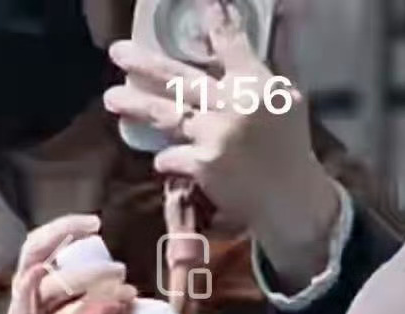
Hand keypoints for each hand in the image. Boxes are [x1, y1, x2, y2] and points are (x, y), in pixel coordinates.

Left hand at [104, 3, 343, 292]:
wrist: (293, 202)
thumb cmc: (290, 147)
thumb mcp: (290, 95)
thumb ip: (282, 51)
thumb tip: (289, 9)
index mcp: (256, 83)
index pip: (230, 41)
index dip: (213, 19)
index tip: (200, 4)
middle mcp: (233, 105)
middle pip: (180, 78)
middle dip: (144, 63)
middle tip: (116, 52)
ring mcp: (215, 135)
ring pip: (166, 114)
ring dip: (135, 105)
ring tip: (111, 99)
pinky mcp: (205, 166)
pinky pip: (172, 157)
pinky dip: (166, 158)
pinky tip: (163, 158)